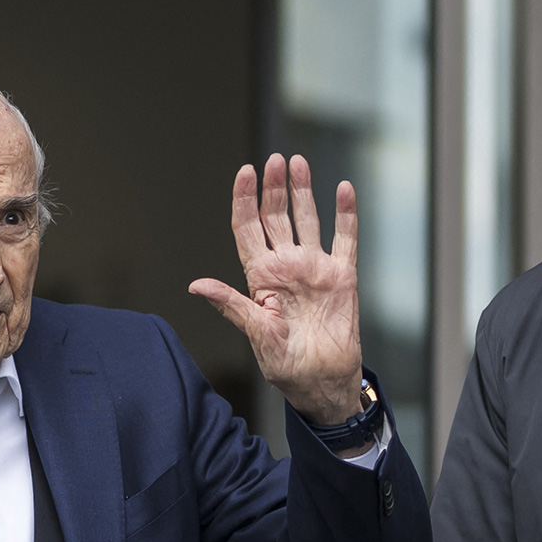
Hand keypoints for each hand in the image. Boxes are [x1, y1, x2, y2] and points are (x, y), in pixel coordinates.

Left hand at [189, 153, 362, 424]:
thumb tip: (196, 284)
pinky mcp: (342, 276)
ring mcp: (314, 268)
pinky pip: (345, 238)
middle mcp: (285, 266)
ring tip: (296, 162)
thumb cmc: (284, 364)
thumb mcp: (255, 333)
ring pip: (307, 219)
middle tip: (272, 160)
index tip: (244, 172)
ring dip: (302, 191)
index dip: (244, 200)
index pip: (248, 229)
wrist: (322, 381)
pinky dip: (345, 213)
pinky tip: (342, 188)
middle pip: (275, 217)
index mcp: (259, 277)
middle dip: (272, 188)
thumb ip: (231, 303)